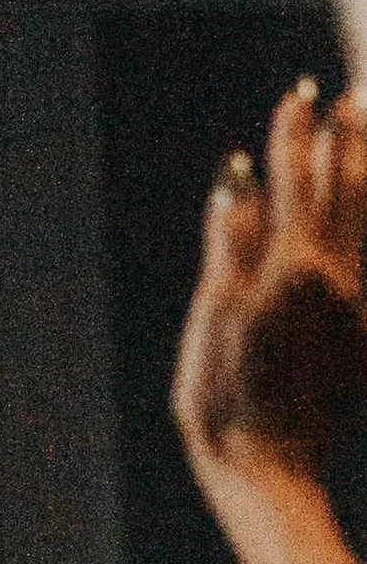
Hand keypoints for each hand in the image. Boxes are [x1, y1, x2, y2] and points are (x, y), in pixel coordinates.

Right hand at [174, 81, 366, 490]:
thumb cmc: (224, 403)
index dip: (292, 135)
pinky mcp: (366, 331)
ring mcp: (359, 301)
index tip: (297, 95)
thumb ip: (228, 245)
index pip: (291, 181)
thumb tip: (234, 180)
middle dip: (346, 137)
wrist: (271, 470)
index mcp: (291, 266)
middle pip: (347, 186)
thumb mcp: (212, 321)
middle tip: (352, 94)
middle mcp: (336, 274)